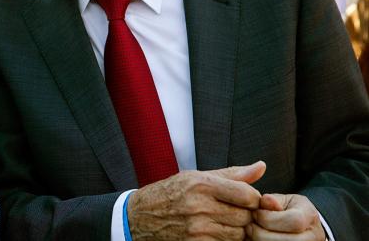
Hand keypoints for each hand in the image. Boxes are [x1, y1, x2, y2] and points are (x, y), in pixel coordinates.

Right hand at [128, 161, 266, 239]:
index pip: (248, 195)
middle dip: (245, 216)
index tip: (245, 199)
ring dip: (236, 230)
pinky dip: (224, 240)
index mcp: (201, 184)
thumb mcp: (195, 177)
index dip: (252, 199)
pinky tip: (214, 232)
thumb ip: (232, 174)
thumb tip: (261, 167)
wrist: (137, 218)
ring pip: (238, 235)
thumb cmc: (168, 193)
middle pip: (245, 217)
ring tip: (222, 222)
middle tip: (234, 212)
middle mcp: (199, 207)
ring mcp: (197, 229)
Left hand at [246, 193, 324, 239]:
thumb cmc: (288, 209)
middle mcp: (313, 236)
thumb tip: (266, 200)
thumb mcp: (282, 200)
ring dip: (259, 240)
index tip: (256, 213)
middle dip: (260, 232)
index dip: (270, 218)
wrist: (301, 225)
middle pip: (285, 240)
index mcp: (310, 216)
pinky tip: (257, 238)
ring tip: (253, 232)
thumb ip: (272, 200)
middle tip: (250, 225)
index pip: (294, 221)